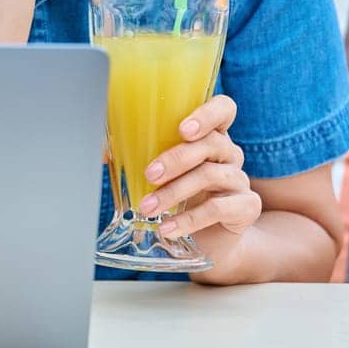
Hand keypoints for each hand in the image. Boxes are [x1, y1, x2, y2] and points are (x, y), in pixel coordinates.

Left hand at [138, 95, 261, 263]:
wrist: (208, 238)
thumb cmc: (179, 194)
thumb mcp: (162, 171)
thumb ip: (137, 153)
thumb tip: (102, 150)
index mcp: (211, 134)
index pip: (223, 109)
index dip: (207, 114)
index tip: (182, 129)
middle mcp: (230, 152)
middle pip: (212, 143)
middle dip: (176, 158)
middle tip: (149, 174)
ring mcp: (240, 179)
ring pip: (211, 176)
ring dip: (174, 192)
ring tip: (147, 208)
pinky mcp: (246, 207)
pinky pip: (219, 208)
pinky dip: (189, 219)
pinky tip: (167, 227)